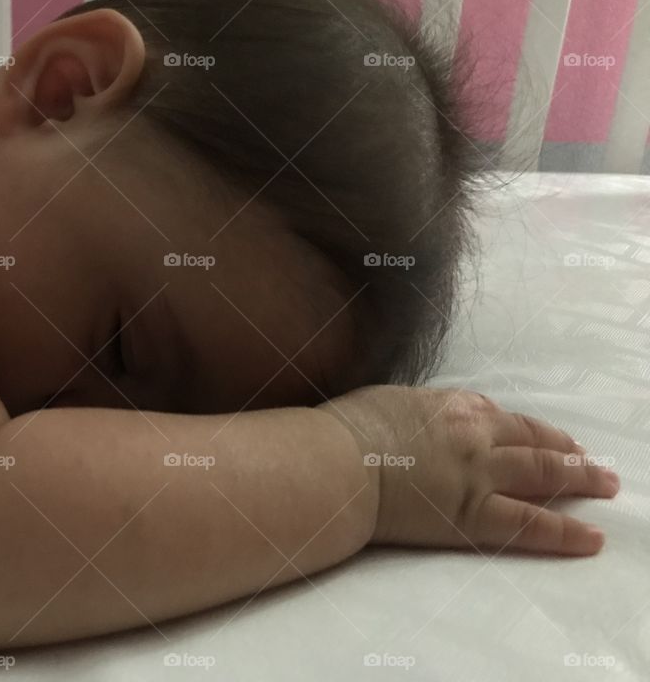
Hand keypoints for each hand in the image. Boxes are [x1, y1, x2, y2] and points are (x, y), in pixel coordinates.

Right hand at [322, 386, 618, 555]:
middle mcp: (474, 434)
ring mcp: (479, 473)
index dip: (523, 427)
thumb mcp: (379, 403)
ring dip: (579, 477)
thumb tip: (405, 420)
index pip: (497, 415)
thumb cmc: (343, 431)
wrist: (336, 462)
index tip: (536, 435)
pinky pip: (529, 524)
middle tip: (588, 458)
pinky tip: (591, 538)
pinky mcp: (473, 514)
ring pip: (543, 473)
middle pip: (531, 439)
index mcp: (448, 406)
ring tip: (605, 483)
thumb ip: (407, 412)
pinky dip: (564, 532)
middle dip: (564, 448)